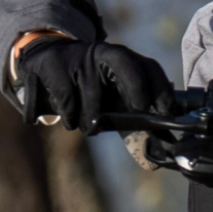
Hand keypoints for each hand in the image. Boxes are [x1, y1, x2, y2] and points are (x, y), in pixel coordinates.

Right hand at [10, 34, 175, 129]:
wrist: (46, 57)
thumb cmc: (87, 85)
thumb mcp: (109, 94)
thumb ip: (129, 118)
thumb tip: (152, 158)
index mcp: (122, 59)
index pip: (148, 66)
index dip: (161, 87)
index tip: (166, 111)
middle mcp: (102, 53)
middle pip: (125, 62)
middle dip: (136, 88)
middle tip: (138, 112)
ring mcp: (78, 57)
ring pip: (92, 89)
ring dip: (92, 116)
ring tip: (91, 128)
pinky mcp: (53, 64)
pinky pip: (66, 96)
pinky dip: (70, 115)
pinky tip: (70, 121)